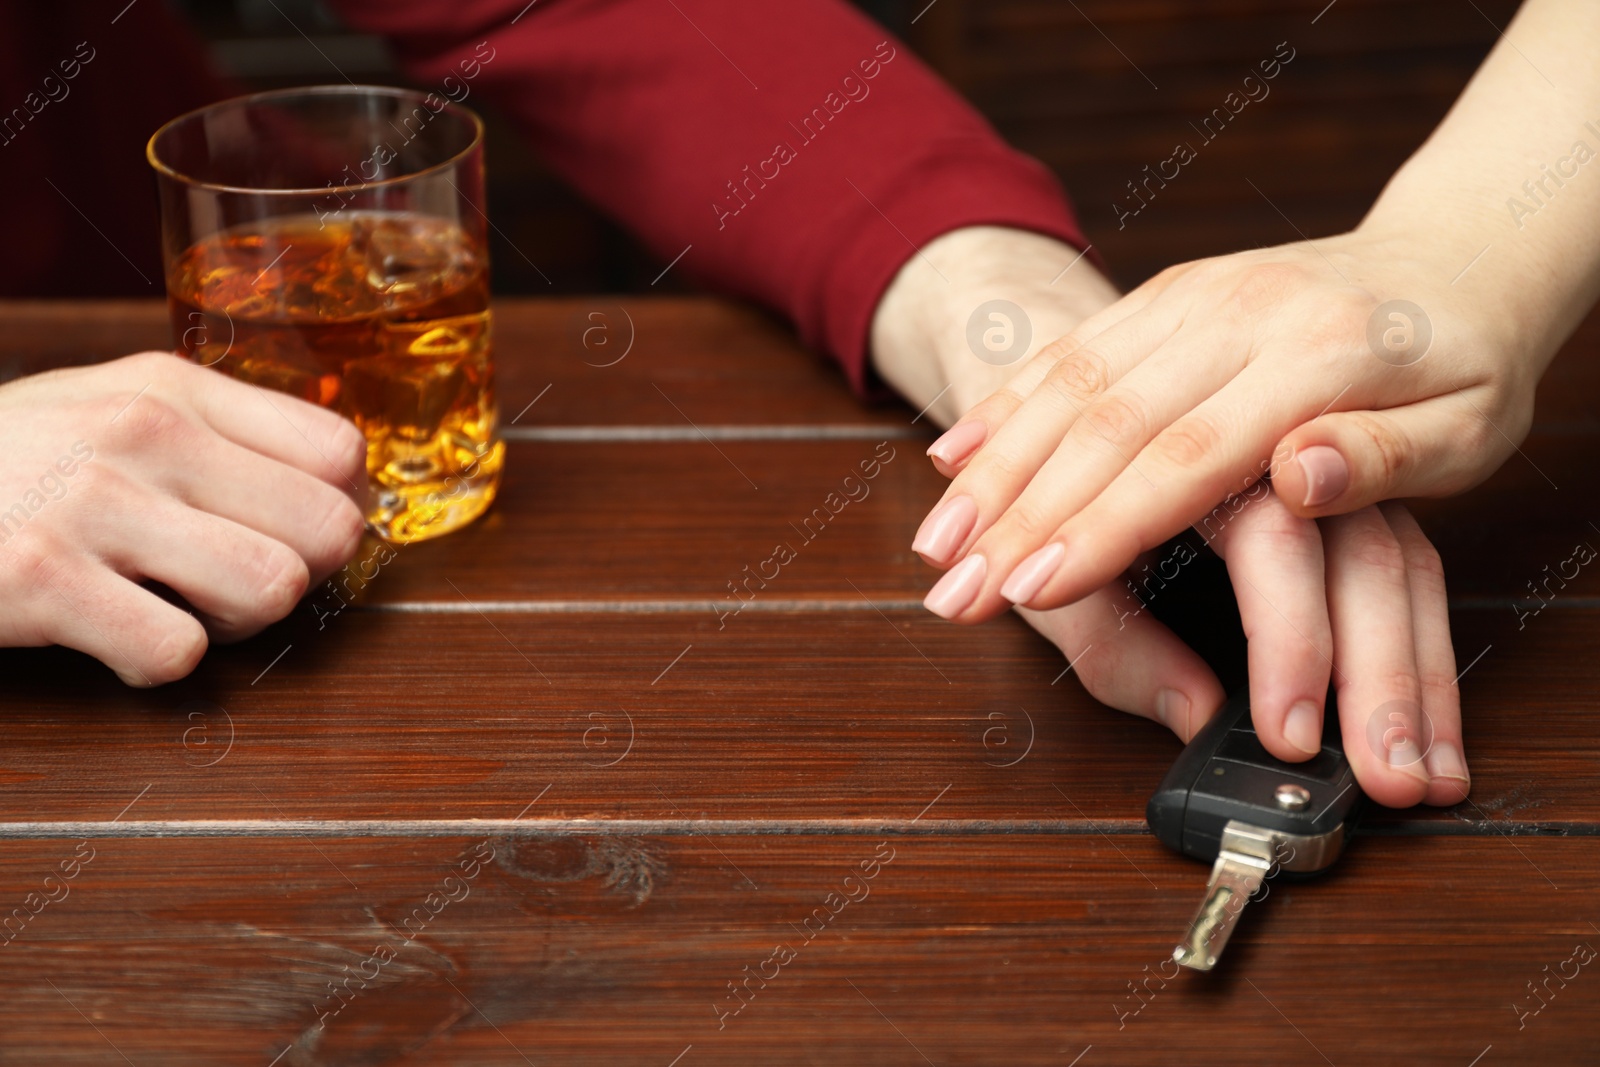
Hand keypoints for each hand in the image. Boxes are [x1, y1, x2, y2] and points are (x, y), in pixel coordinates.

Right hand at [0, 352, 366, 684]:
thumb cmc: (17, 462)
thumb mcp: (117, 409)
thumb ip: (228, 437)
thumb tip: (352, 490)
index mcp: (175, 388)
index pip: (341, 454)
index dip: (335, 511)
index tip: (289, 534)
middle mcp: (146, 432)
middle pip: (328, 531)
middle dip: (298, 576)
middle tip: (232, 581)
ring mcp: (93, 504)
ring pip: (273, 589)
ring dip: (235, 624)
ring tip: (176, 607)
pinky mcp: (43, 582)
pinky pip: (177, 654)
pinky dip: (156, 665)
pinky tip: (115, 637)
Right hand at [872, 227, 1466, 806]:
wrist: (1451, 255)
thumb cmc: (1462, 364)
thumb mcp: (1467, 428)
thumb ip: (1381, 458)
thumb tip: (1296, 477)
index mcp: (1318, 353)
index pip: (1189, 456)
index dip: (1102, 526)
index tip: (1031, 588)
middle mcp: (1236, 312)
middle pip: (1106, 423)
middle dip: (1018, 515)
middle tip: (954, 592)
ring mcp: (1190, 295)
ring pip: (1068, 382)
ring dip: (993, 468)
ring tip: (936, 545)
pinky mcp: (1160, 295)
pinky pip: (1067, 349)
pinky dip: (1003, 407)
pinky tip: (950, 462)